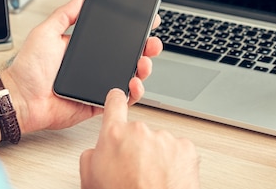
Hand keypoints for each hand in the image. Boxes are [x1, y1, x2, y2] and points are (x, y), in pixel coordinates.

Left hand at [0, 0, 162, 133]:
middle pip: (129, 56)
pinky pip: (121, 99)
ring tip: (144, 62)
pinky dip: (133, 93)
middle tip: (152, 43)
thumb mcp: (45, 32)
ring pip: (130, 76)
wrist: (20, 99)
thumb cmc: (28, 69)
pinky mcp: (98, 103)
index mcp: (85, 49)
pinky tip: (133, 83)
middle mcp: (95, 66)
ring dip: (143, 69)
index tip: (147, 22)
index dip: (133, 31)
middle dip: (146, 48)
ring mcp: (98, 85)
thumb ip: (64, 15)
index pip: (116, 38)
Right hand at [79, 89, 199, 188]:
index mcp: (114, 135)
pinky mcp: (185, 148)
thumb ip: (92, 154)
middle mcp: (140, 131)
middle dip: (137, 147)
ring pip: (159, 143)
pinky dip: (174, 163)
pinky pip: (178, 150)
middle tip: (135, 171)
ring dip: (156, 157)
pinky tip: (166, 178)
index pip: (114, 104)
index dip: (115, 100)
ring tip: (151, 180)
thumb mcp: (90, 179)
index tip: (118, 96)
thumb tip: (97, 149)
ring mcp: (164, 138)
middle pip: (138, 131)